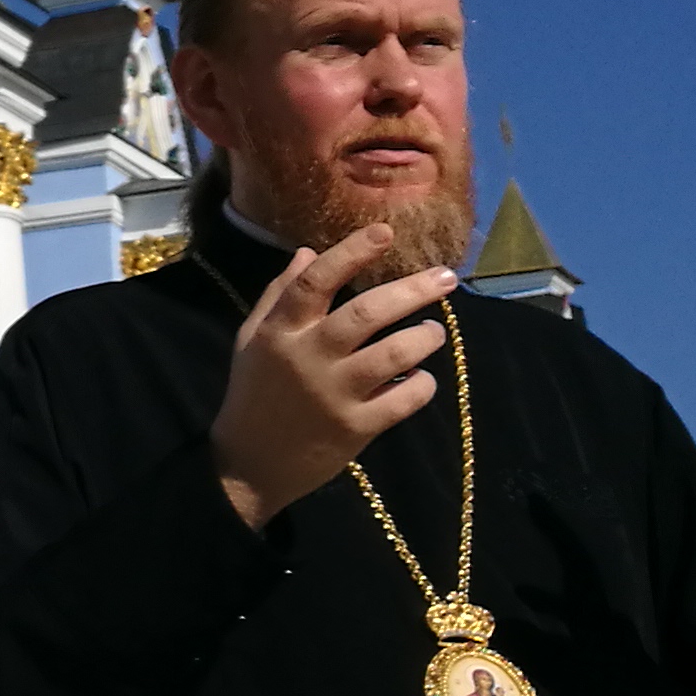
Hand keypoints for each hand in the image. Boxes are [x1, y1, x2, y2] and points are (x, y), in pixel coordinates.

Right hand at [209, 222, 459, 529]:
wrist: (250, 463)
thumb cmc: (254, 393)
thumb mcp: (253, 340)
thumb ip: (279, 296)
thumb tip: (308, 252)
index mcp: (280, 332)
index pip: (315, 282)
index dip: (351, 253)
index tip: (385, 232)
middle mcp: (308, 358)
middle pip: (366, 313)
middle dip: (412, 290)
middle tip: (446, 277)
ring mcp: (333, 395)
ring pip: (393, 356)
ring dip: (424, 338)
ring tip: (435, 331)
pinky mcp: (355, 428)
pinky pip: (402, 400)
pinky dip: (421, 386)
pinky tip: (423, 378)